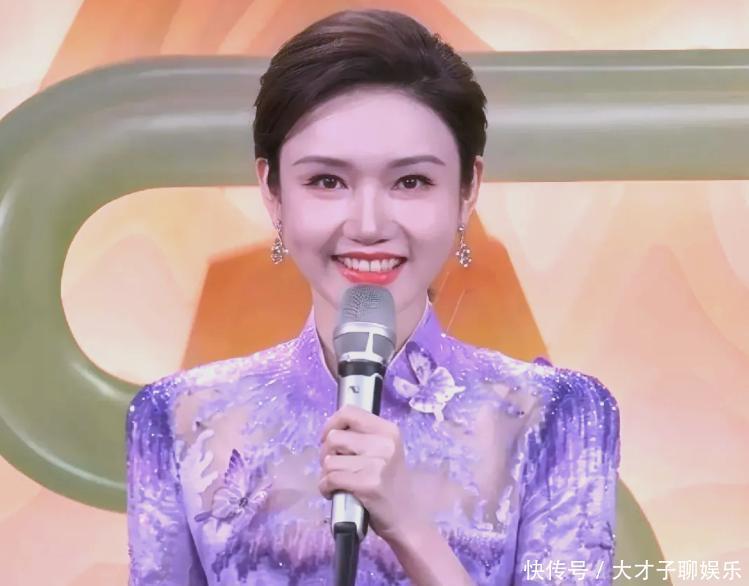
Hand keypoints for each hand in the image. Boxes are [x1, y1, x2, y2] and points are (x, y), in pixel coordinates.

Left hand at [318, 405, 428, 543]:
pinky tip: (333, 493)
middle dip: (325, 453)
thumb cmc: (390, 484)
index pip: (349, 412)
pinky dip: (325, 487)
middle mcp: (384, 444)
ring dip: (326, 474)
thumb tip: (329, 432)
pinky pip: (330, 479)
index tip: (327, 437)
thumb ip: (362, 438)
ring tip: (336, 482)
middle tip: (333, 466)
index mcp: (388, 431)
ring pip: (329, 461)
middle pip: (334, 437)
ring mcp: (376, 464)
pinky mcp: (367, 484)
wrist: (407, 518)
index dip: (331, 423)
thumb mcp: (385, 452)